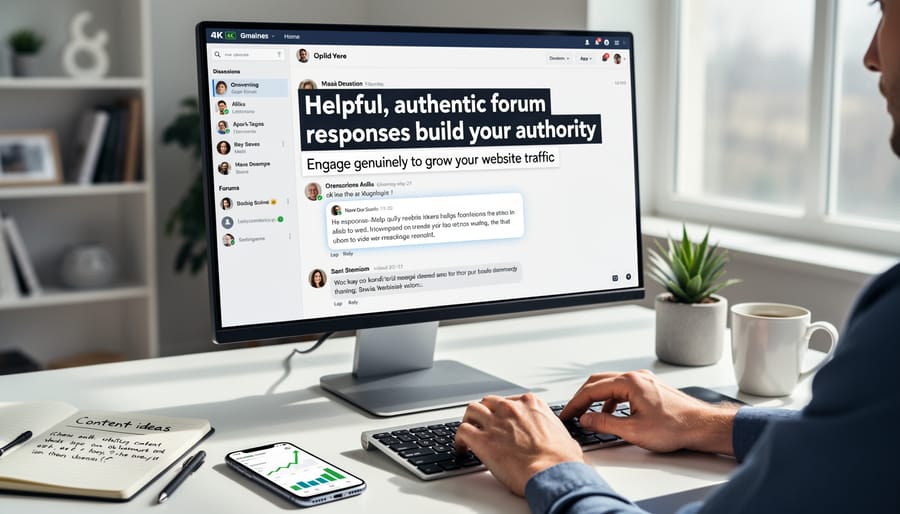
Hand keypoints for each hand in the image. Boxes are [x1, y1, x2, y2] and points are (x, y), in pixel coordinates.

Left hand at [454, 393, 582, 495]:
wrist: (553, 473)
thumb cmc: (561, 460)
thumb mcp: (564, 436)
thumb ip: (553, 431)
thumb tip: (557, 439)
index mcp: (532, 404)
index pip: (510, 401)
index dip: (503, 412)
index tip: (502, 420)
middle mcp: (511, 409)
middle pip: (489, 402)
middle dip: (485, 412)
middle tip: (483, 424)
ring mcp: (495, 422)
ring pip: (472, 410)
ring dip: (469, 421)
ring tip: (468, 432)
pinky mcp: (482, 439)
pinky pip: (462, 431)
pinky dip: (459, 439)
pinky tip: (462, 447)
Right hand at [559, 370, 738, 454]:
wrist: (702, 426)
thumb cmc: (675, 427)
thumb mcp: (633, 430)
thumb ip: (605, 424)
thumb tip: (586, 419)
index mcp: (629, 382)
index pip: (592, 390)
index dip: (575, 403)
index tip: (566, 414)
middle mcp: (636, 377)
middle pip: (599, 382)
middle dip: (583, 398)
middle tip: (572, 413)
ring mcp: (644, 381)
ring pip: (611, 386)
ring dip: (597, 400)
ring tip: (589, 416)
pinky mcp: (650, 388)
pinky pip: (623, 390)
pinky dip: (612, 401)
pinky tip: (612, 415)